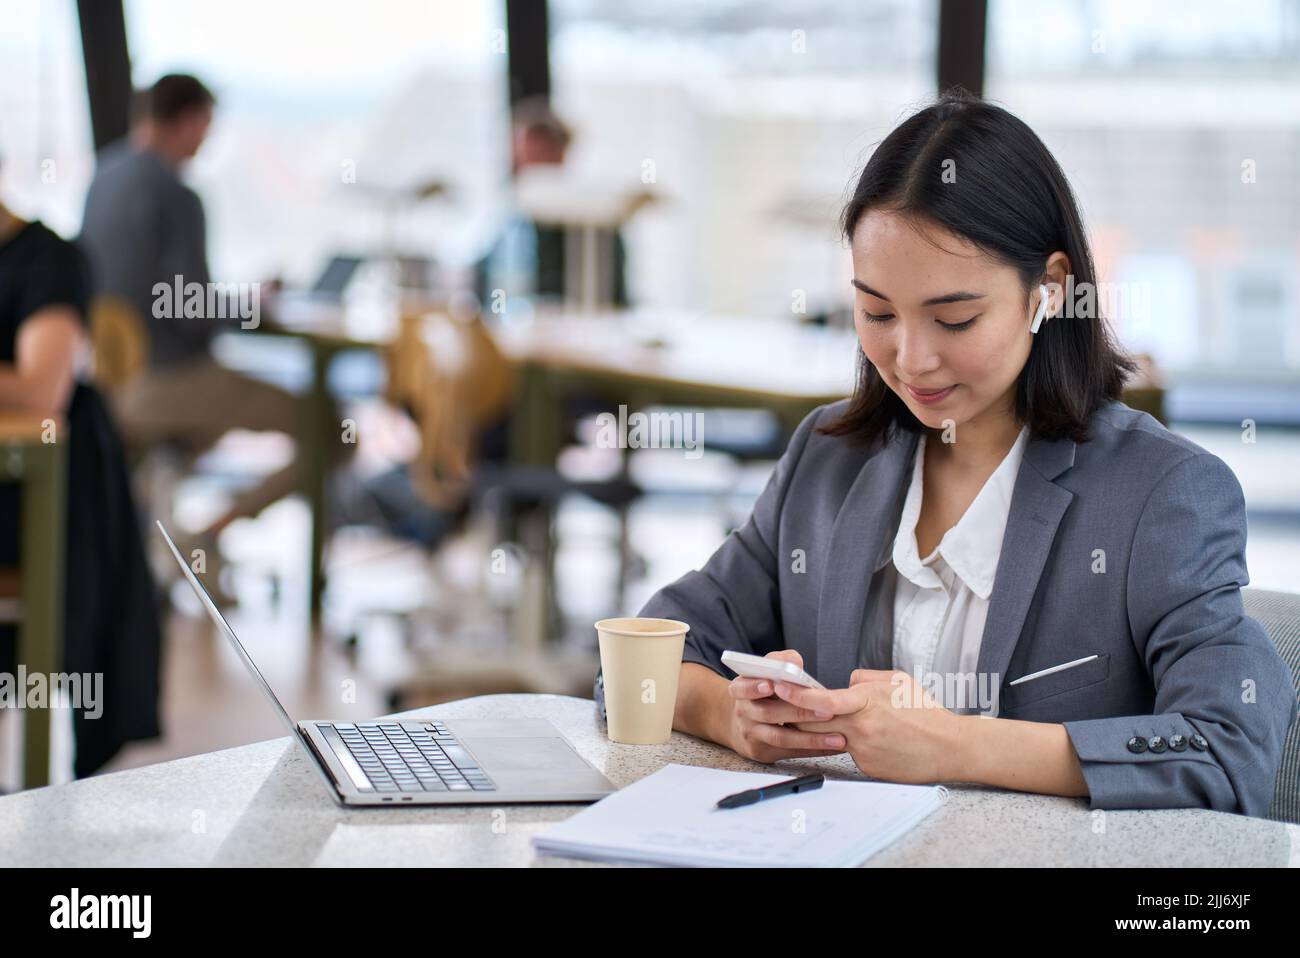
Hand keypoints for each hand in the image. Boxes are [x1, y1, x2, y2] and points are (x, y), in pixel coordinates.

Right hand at [722, 650, 847, 763]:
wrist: (744, 722)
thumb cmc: (763, 692)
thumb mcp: (765, 672)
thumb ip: (780, 662)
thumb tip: (795, 664)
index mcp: (741, 690)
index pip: (741, 687)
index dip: (754, 687)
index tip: (771, 685)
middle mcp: (743, 713)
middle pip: (768, 713)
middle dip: (799, 712)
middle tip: (826, 712)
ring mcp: (752, 735)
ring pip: (780, 738)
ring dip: (811, 738)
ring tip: (837, 738)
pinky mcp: (763, 752)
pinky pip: (790, 752)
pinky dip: (813, 750)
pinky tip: (832, 747)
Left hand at [779, 669, 964, 783]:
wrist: (951, 747)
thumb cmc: (926, 711)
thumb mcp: (898, 681)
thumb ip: (865, 680)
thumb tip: (844, 683)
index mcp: (868, 701)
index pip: (822, 698)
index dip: (796, 694)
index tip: (779, 686)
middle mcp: (861, 726)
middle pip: (814, 722)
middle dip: (796, 715)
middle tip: (780, 706)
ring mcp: (863, 750)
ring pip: (828, 739)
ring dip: (821, 731)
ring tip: (827, 723)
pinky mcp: (867, 767)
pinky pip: (848, 754)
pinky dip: (849, 746)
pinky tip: (870, 743)